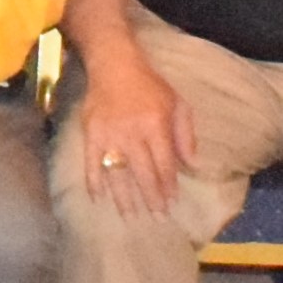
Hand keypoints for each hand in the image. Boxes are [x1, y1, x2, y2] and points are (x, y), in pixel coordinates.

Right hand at [71, 41, 190, 219]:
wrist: (114, 65)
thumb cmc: (149, 85)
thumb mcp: (177, 103)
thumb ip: (185, 135)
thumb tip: (192, 165)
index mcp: (156, 125)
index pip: (164, 163)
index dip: (168, 185)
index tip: (172, 202)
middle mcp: (132, 132)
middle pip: (143, 172)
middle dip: (151, 197)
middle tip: (156, 216)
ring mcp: (109, 134)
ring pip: (118, 172)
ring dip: (125, 197)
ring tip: (130, 216)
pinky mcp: (90, 133)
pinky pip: (91, 162)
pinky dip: (94, 182)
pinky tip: (98, 198)